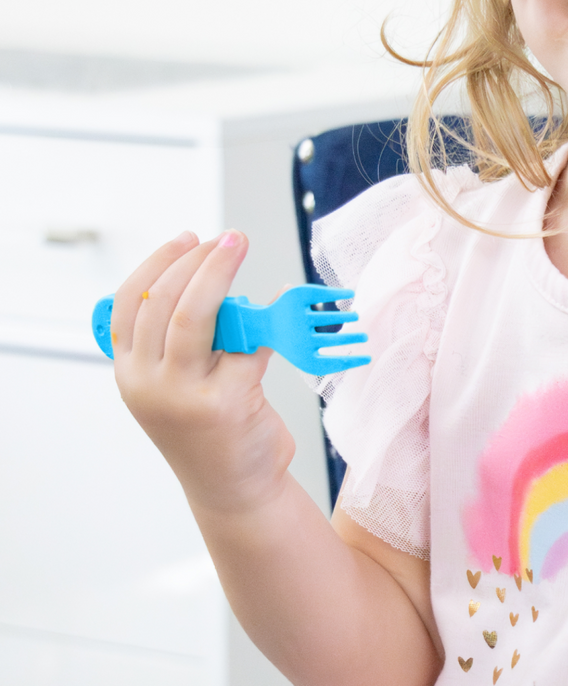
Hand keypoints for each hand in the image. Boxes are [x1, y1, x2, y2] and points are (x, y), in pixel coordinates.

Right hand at [110, 230, 295, 515]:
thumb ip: (183, 338)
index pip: (129, 304)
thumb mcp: (177, 382)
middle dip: (196, 261)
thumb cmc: (211, 428)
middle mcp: (148, 383)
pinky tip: (279, 304)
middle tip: (227, 239)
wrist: (236, 489)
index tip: (187, 240)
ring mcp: (184, 395)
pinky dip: (263, 320)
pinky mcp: (224, 402)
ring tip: (238, 247)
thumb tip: (212, 281)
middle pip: (162, 302)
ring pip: (194, 316)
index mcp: (131, 373)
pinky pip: (246, 343)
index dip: (157, 264)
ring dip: (218, 273)